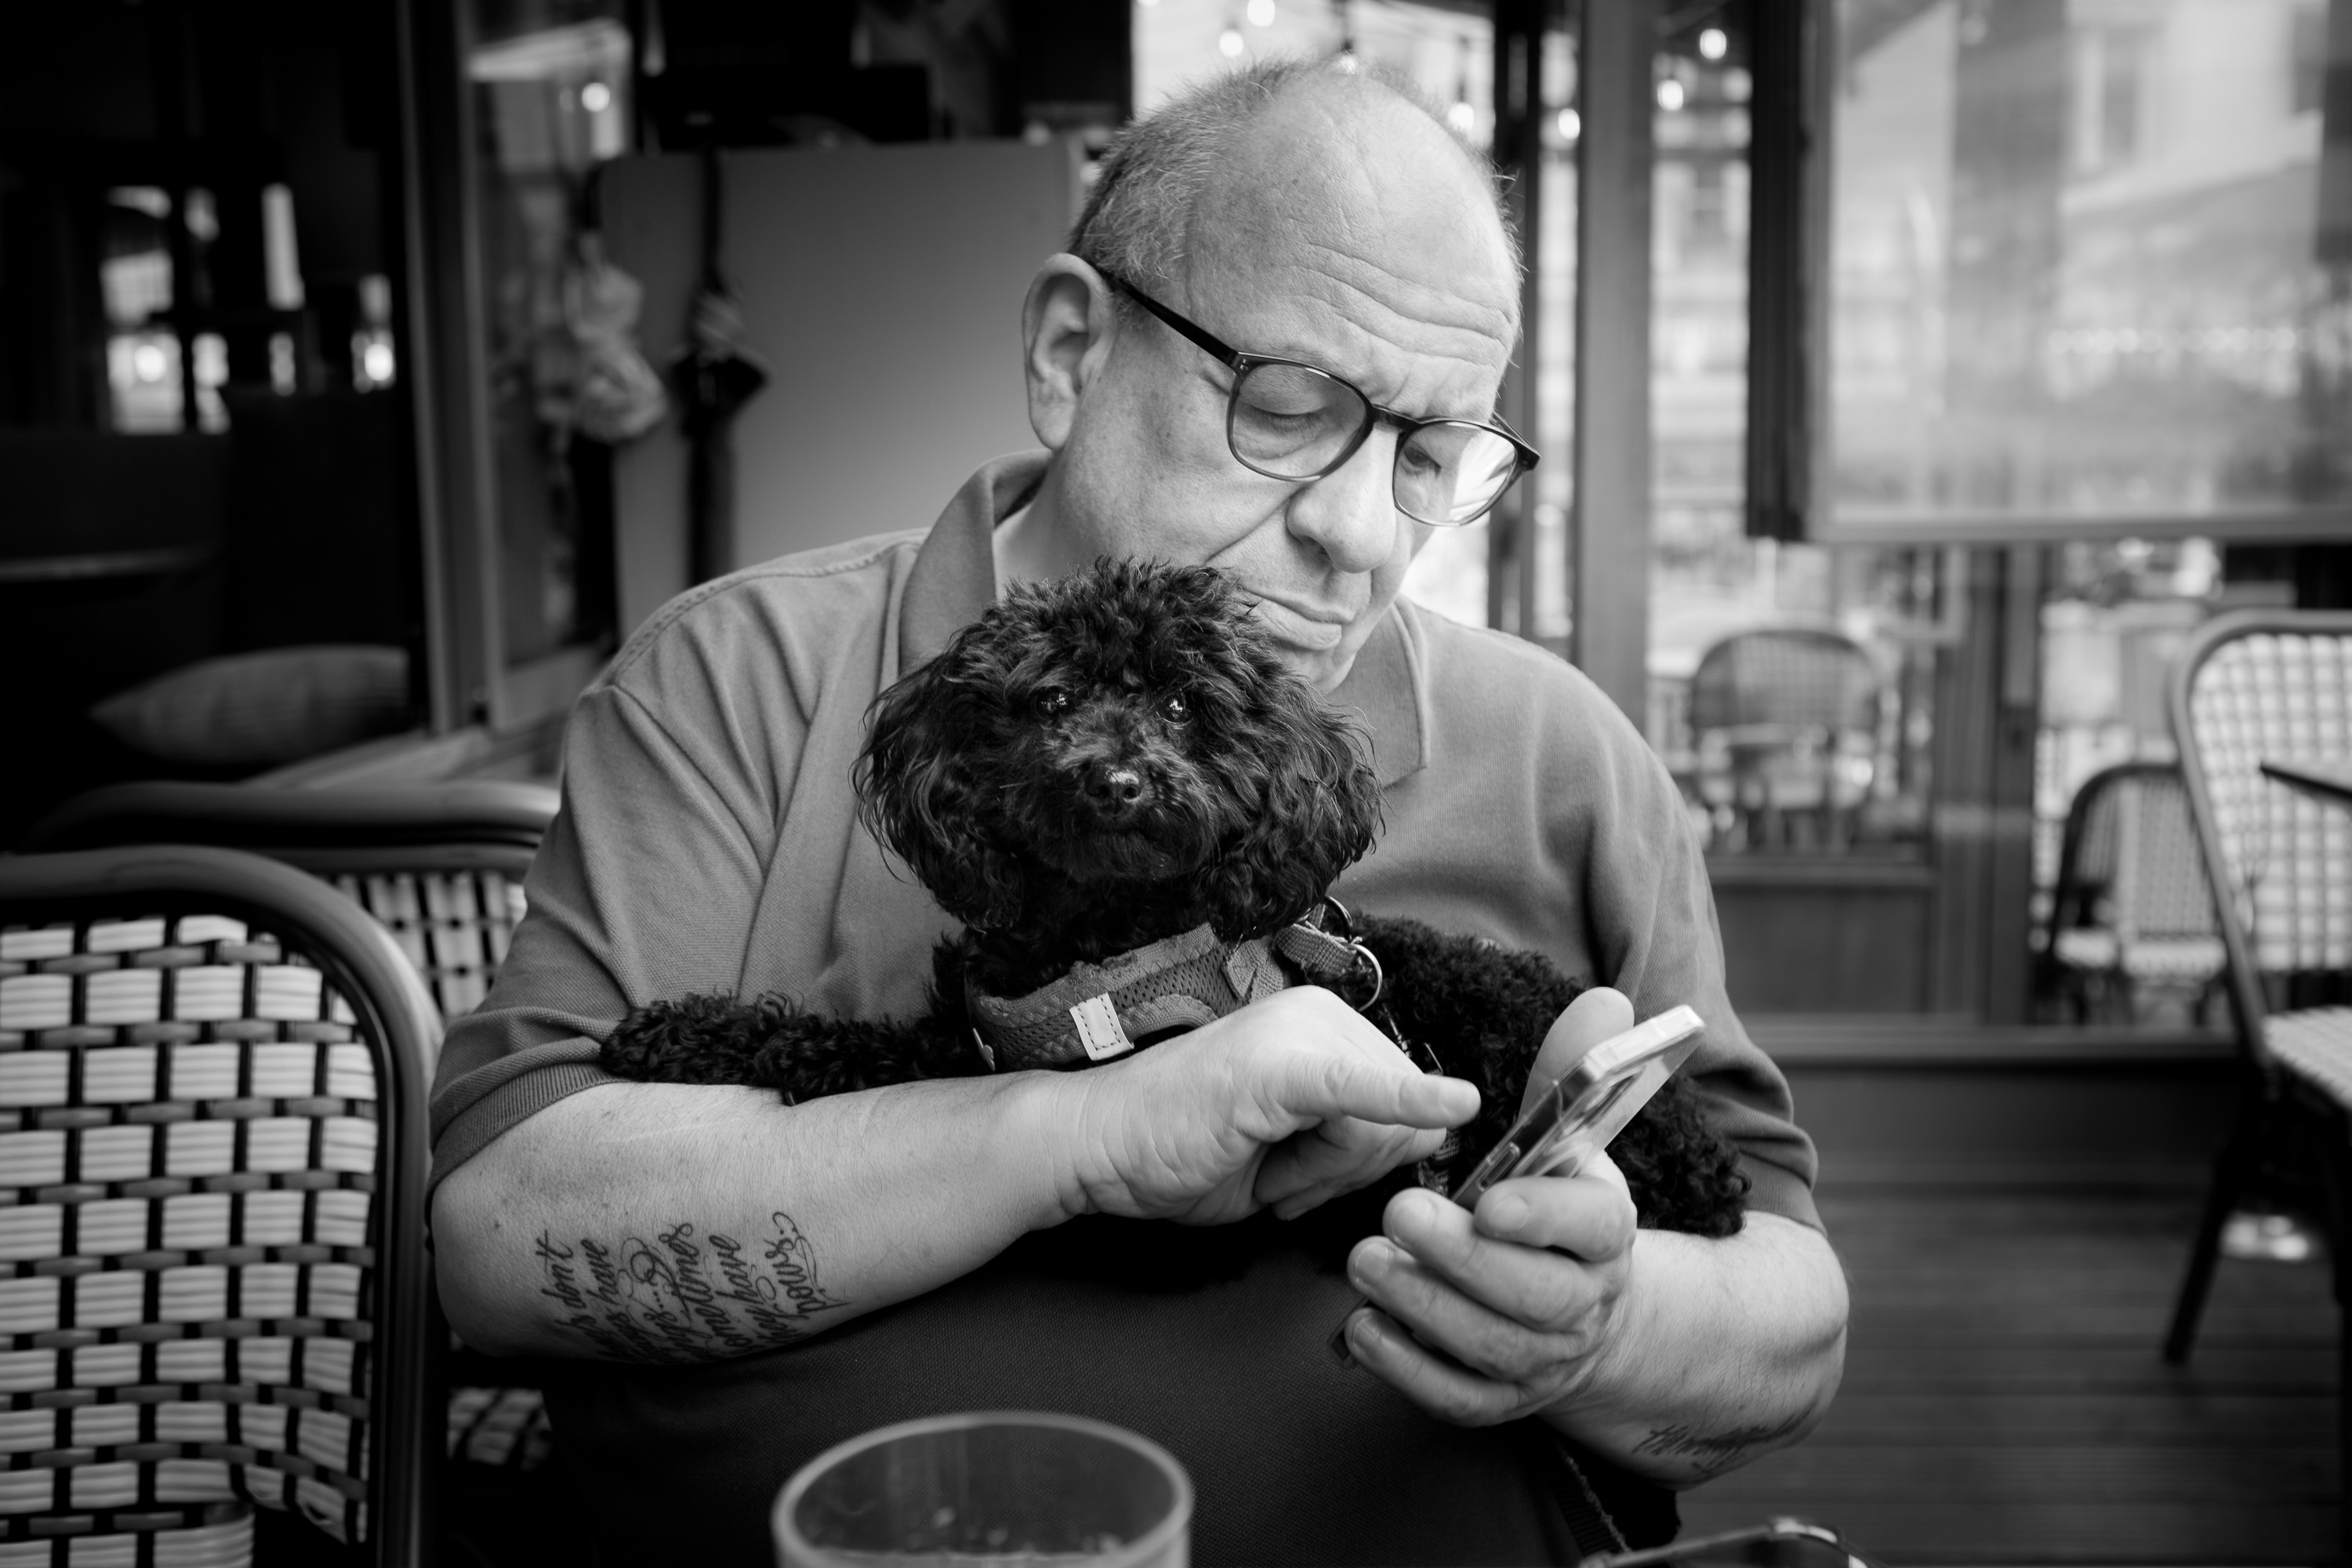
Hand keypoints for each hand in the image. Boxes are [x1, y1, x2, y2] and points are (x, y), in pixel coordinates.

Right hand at [1053, 986, 1479, 1226]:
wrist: (1093, 1145)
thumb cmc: (1180, 1151)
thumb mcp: (1289, 1154)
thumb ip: (1362, 1142)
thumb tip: (1438, 1134)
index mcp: (1326, 1028)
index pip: (1408, 1112)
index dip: (1362, 1167)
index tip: (1299, 1175)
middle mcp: (1322, 1014)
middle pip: (1405, 1126)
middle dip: (1345, 1174)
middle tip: (1268, 1168)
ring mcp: (1301, 1033)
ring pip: (1381, 1135)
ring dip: (1322, 1178)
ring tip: (1254, 1159)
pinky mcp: (1282, 1067)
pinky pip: (1363, 1091)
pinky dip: (1408, 1101)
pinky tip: (1455, 1104)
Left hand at [1341, 987, 1643, 1425]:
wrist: (1584, 1314)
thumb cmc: (1555, 1211)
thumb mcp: (1566, 1142)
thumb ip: (1569, 1073)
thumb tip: (1603, 1001)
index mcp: (1606, 1233)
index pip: (1592, 1225)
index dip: (1543, 1215)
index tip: (1491, 1199)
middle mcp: (1585, 1303)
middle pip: (1535, 1296)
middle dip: (1462, 1259)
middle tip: (1397, 1215)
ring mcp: (1544, 1360)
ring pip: (1490, 1347)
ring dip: (1423, 1307)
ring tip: (1364, 1261)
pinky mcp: (1501, 1401)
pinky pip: (1457, 1398)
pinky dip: (1408, 1370)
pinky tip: (1363, 1329)